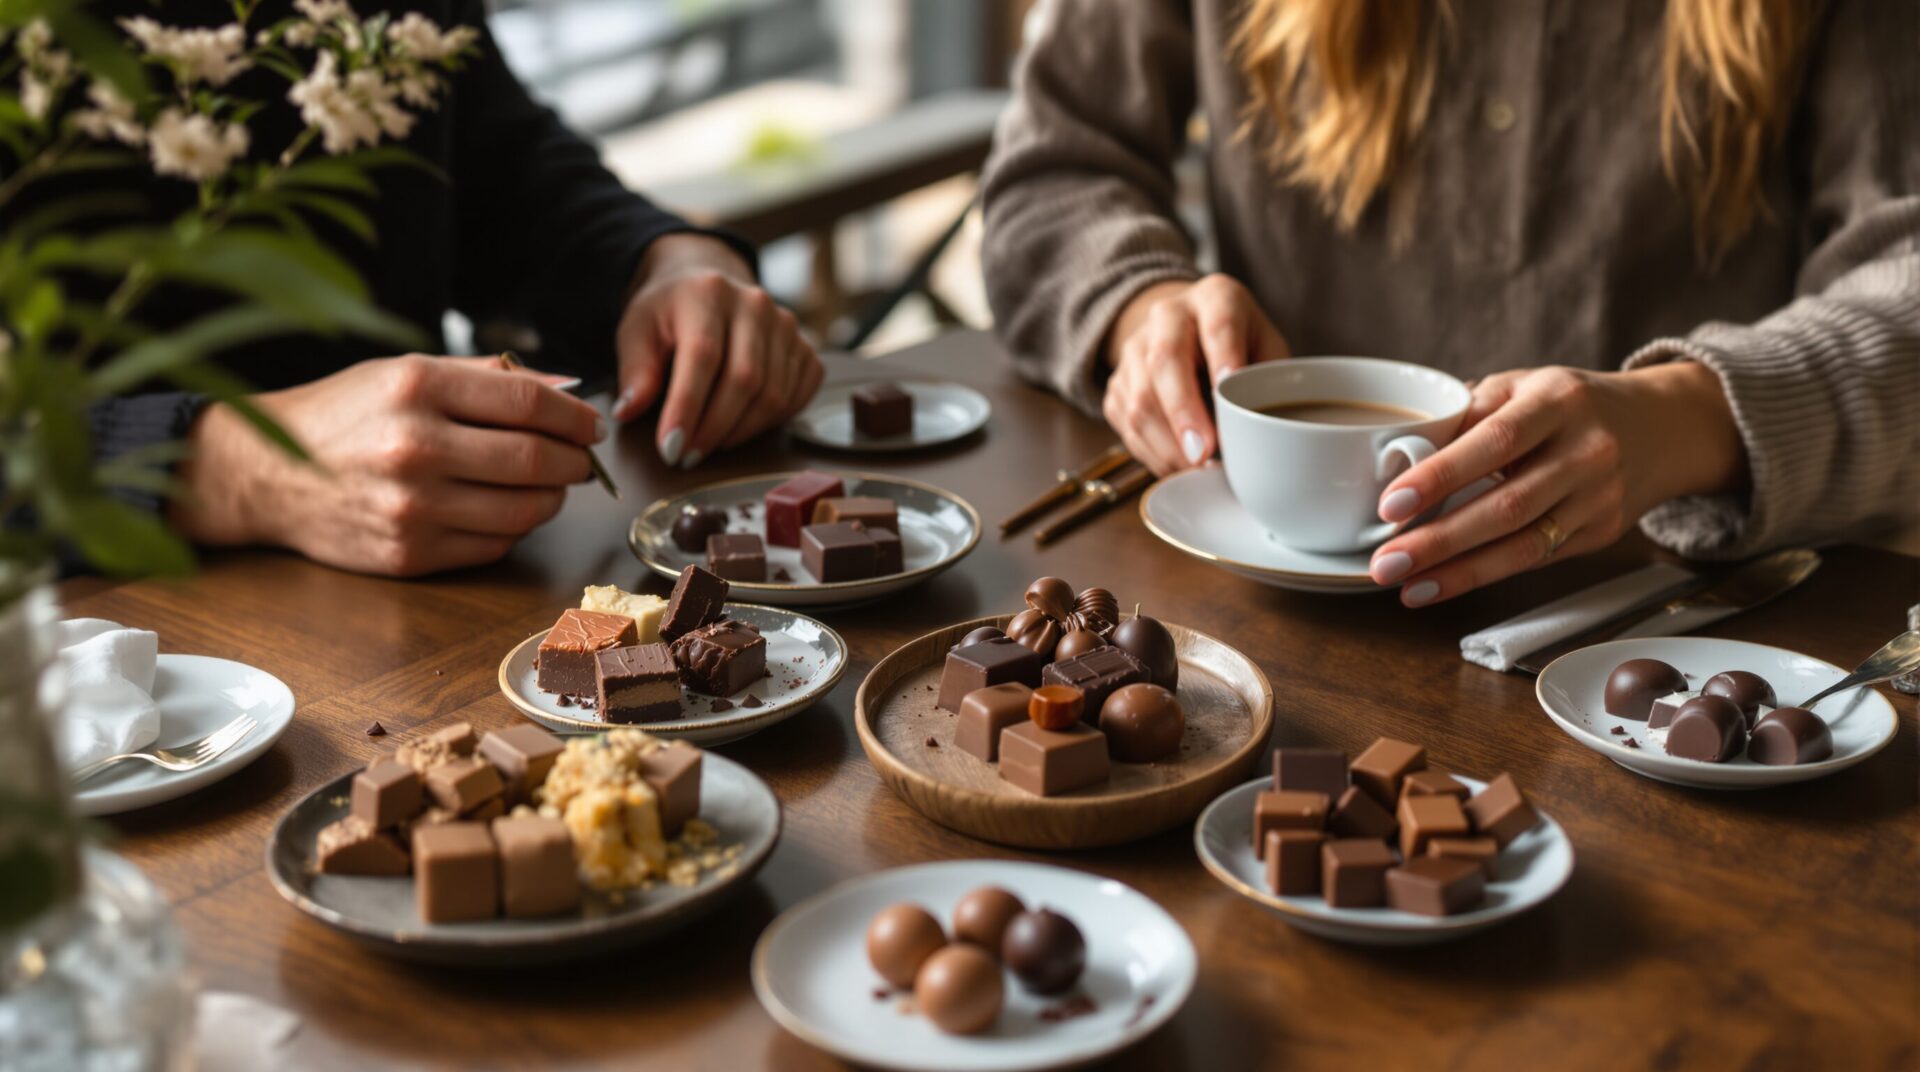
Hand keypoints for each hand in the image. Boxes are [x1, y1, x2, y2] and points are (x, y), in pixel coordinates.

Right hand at [170, 355, 603, 575]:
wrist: (265, 473)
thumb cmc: (343, 415)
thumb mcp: (405, 373)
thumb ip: (487, 378)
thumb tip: (567, 386)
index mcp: (417, 387)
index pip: (528, 401)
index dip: (574, 416)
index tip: (590, 425)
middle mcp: (415, 446)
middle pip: (536, 459)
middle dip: (575, 461)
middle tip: (581, 460)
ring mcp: (412, 506)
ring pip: (525, 509)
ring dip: (553, 498)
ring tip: (548, 485)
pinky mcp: (409, 553)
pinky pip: (493, 545)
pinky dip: (514, 528)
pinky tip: (504, 509)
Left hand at [612, 233, 821, 468]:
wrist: (706, 284)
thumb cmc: (669, 314)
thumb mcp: (637, 332)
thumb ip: (635, 371)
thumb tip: (629, 412)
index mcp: (708, 293)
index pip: (703, 356)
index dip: (688, 407)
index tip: (670, 447)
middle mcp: (754, 304)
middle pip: (745, 379)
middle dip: (713, 429)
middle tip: (686, 457)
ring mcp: (785, 326)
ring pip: (773, 395)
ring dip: (740, 432)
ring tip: (708, 445)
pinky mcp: (804, 347)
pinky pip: (797, 397)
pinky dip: (770, 423)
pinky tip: (741, 427)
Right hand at [1101, 274, 1288, 474]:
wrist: (1185, 329)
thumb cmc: (1238, 343)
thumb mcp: (1266, 345)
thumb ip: (1269, 378)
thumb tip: (1263, 429)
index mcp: (1214, 298)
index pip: (1219, 325)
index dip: (1224, 359)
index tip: (1227, 393)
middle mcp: (1167, 317)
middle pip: (1165, 362)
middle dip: (1183, 413)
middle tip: (1202, 453)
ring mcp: (1134, 350)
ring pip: (1139, 399)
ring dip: (1166, 444)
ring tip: (1195, 470)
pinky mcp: (1117, 384)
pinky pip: (1126, 424)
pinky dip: (1152, 453)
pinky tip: (1177, 466)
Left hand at [1366, 362, 1746, 605]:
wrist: (1662, 425)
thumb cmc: (1568, 404)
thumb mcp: (1522, 386)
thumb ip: (1466, 414)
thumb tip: (1396, 454)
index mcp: (1558, 400)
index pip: (1495, 440)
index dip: (1441, 475)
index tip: (1390, 503)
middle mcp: (1587, 450)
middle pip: (1508, 505)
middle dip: (1439, 540)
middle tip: (1383, 562)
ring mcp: (1599, 497)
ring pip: (1524, 544)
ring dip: (1458, 571)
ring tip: (1404, 585)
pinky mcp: (1601, 532)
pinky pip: (1536, 559)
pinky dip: (1484, 574)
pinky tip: (1440, 585)